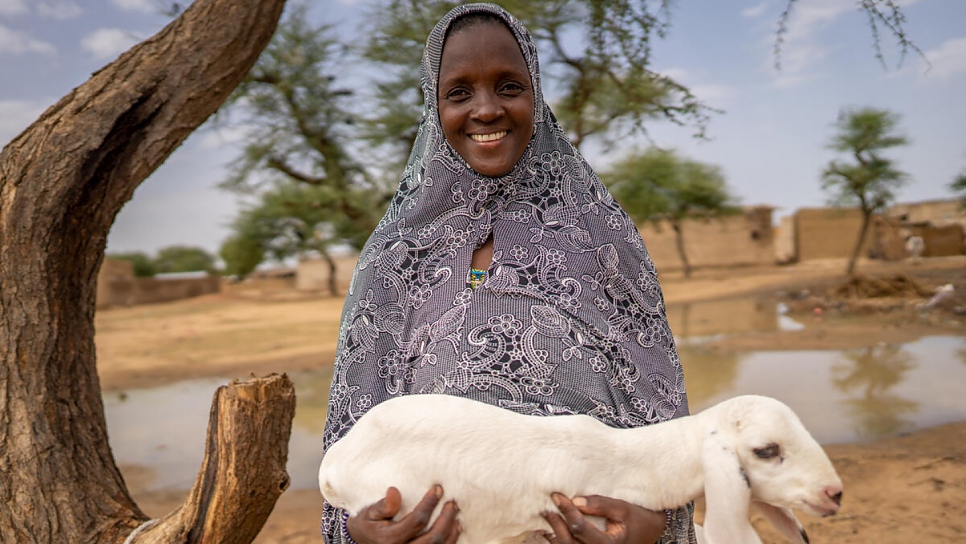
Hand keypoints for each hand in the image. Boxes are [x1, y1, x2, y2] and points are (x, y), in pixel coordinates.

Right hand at [346, 485, 460, 543]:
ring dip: (451, 533)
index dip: (429, 504)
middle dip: (445, 520)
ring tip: (456, 516)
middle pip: (431, 539)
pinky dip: (449, 542)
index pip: (416, 521)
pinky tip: (454, 530)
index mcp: (390, 539)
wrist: (361, 542)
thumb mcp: (369, 513)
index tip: (438, 489)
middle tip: (452, 503)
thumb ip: (383, 505)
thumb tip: (394, 491)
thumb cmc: (368, 525)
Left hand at [542, 493, 665, 543]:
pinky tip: (551, 528)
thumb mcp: (623, 508)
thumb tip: (576, 500)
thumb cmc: (637, 519)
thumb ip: (600, 504)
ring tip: (546, 516)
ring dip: (554, 533)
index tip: (557, 496)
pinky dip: (558, 540)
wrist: (648, 533)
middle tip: (546, 507)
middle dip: (556, 524)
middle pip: (569, 542)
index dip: (567, 511)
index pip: (580, 528)